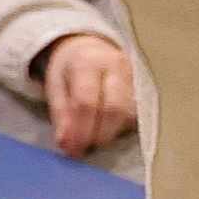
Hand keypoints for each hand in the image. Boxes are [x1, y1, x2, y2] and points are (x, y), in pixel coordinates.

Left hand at [35, 32, 137, 154]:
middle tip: (83, 150)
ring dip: (111, 134)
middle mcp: (116, 67)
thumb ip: (61, 114)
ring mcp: (134, 77)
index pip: (87, 101)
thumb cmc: (70, 69)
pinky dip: (121, 129)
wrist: (91, 48)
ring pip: (130, 114)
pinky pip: (136, 115)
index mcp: (88, 62)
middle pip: (115, 108)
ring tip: (93, 142)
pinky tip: (107, 132)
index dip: (79, 130)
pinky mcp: (144, 89)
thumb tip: (66, 144)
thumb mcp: (55, 85)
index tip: (71, 149)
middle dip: (99, 135)